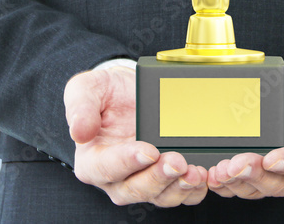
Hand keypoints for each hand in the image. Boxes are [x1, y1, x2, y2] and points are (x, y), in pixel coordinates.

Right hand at [64, 66, 207, 206]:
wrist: (130, 90)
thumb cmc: (105, 93)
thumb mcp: (86, 88)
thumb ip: (80, 107)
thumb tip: (79, 131)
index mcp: (92, 160)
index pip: (106, 168)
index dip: (127, 162)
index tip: (148, 151)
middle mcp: (116, 178)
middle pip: (135, 189)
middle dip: (158, 178)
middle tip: (177, 161)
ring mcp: (143, 180)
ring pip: (160, 196)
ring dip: (179, 187)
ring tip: (195, 171)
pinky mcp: (166, 179)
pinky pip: (181, 193)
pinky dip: (194, 189)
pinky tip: (204, 174)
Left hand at [207, 63, 283, 198]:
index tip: (274, 158)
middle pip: (282, 183)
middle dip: (257, 175)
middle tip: (236, 164)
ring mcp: (279, 174)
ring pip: (258, 187)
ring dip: (238, 182)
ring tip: (220, 170)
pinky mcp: (258, 171)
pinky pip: (242, 183)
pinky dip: (226, 182)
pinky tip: (212, 174)